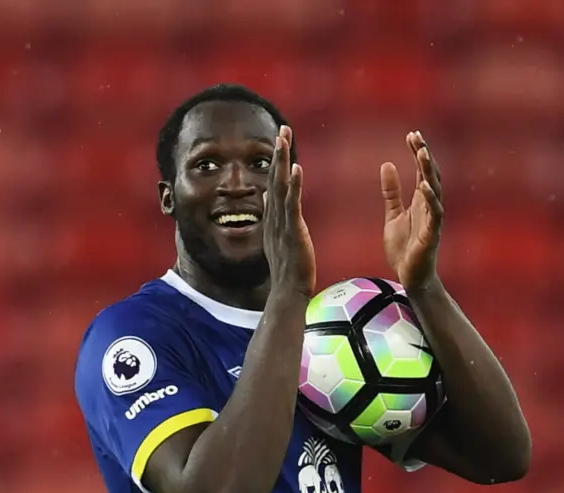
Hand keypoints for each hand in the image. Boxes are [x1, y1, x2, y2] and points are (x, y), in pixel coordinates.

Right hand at [263, 126, 315, 298]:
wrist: (288, 292)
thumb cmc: (287, 270)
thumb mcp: (278, 238)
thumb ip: (274, 217)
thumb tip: (267, 198)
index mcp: (273, 219)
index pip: (273, 184)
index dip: (276, 162)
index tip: (279, 140)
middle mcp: (274, 218)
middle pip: (274, 179)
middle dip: (278, 153)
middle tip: (282, 129)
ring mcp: (282, 224)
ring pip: (280, 187)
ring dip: (282, 162)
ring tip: (284, 139)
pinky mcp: (292, 231)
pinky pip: (292, 204)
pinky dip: (293, 185)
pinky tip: (295, 168)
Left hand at [381, 131, 443, 292]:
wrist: (409, 276)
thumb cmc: (404, 248)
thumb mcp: (392, 215)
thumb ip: (391, 192)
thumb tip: (388, 164)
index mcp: (421, 201)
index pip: (422, 170)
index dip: (417, 152)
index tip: (411, 134)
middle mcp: (429, 206)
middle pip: (430, 175)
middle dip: (424, 155)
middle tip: (416, 137)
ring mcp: (433, 219)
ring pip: (435, 190)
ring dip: (429, 172)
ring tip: (422, 153)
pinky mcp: (432, 234)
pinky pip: (435, 214)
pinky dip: (431, 199)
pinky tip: (424, 186)